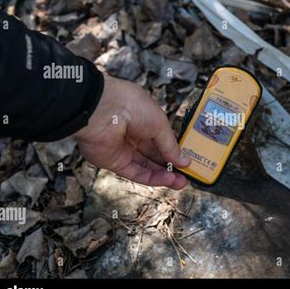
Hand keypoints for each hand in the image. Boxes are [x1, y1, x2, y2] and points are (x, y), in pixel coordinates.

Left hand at [74, 75, 190, 189]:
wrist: (102, 110)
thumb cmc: (130, 106)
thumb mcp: (160, 123)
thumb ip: (171, 145)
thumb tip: (184, 160)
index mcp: (143, 119)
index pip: (161, 139)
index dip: (174, 150)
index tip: (187, 160)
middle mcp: (133, 134)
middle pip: (155, 155)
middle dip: (171, 166)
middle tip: (187, 175)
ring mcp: (123, 149)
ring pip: (147, 166)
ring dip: (164, 175)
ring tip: (181, 182)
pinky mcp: (114, 162)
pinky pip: (136, 173)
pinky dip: (152, 178)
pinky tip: (168, 180)